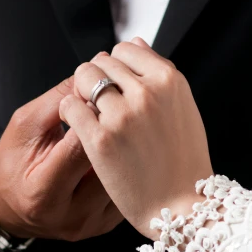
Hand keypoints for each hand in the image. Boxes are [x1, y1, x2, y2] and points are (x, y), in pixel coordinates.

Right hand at [0, 76, 122, 240]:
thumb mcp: (24, 126)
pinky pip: (130, 188)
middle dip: (119, 128)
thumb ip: (58, 100)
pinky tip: (133, 144)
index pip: (80, 147)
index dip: (96, 112)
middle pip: (110, 164)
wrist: (14, 208)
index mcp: (43, 192)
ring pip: (126, 176)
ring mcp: (93, 223)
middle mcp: (72, 215)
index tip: (103, 90)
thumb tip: (95, 71)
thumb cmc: (14, 163)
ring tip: (133, 122)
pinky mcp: (108, 224)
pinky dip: (133, 163)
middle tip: (124, 102)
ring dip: (132, 145)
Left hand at [59, 39, 212, 239]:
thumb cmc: (182, 162)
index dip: (116, 68)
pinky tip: (77, 129)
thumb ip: (158, 75)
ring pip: (84, 77)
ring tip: (88, 116)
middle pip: (103, 62)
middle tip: (100, 106)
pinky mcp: (101, 139)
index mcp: (170, 81)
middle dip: (97, 79)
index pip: (127, 50)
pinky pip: (70, 105)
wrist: (180, 208)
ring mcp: (123, 115)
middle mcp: (147, 92)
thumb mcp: (180, 111)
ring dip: (80, 92)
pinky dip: (68, 112)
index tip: (115, 88)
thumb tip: (136, 42)